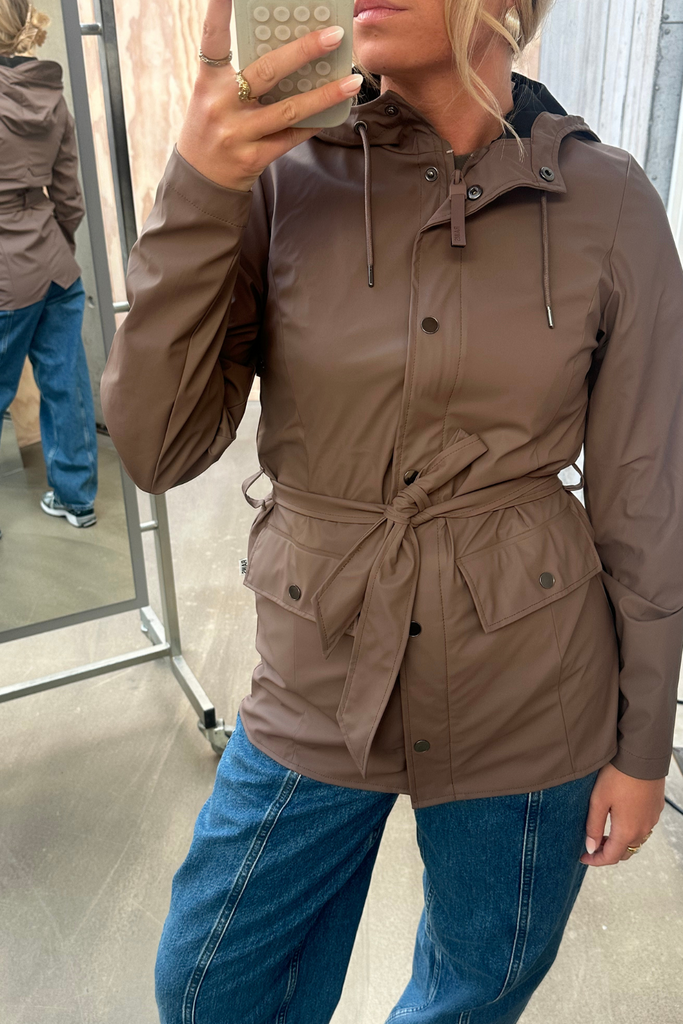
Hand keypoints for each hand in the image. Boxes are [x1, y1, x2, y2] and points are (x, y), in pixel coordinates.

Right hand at [177, 0, 362, 191]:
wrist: (200, 179)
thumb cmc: (212, 128)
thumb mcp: (214, 96)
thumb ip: (241, 75)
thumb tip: (290, 53)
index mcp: (208, 81)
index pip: (213, 38)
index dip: (219, 9)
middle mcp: (221, 105)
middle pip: (267, 71)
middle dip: (304, 51)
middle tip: (333, 35)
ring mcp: (238, 133)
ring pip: (289, 109)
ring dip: (325, 94)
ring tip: (352, 81)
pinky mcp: (253, 157)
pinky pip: (291, 137)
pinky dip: (314, 123)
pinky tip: (335, 112)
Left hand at [580, 762, 664, 866]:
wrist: (642, 757)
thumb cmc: (618, 776)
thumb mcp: (598, 801)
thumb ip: (593, 826)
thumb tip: (590, 847)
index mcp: (627, 831)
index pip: (611, 857)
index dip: (595, 860)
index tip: (583, 857)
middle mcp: (642, 830)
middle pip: (624, 851)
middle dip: (608, 852)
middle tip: (592, 844)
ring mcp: (651, 820)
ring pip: (635, 841)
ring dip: (620, 841)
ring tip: (603, 832)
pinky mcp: (655, 809)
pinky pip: (643, 827)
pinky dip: (630, 830)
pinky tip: (619, 818)